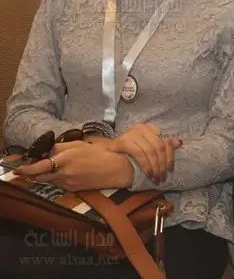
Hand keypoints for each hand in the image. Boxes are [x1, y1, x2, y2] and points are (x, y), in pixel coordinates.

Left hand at [14, 141, 133, 190]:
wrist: (116, 169)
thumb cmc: (100, 154)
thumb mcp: (80, 144)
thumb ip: (62, 147)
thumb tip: (50, 152)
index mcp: (65, 158)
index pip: (39, 166)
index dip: (26, 170)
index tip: (18, 170)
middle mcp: (64, 172)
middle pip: (41, 176)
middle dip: (33, 175)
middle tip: (30, 171)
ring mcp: (68, 183)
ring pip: (50, 181)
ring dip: (47, 176)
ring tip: (53, 170)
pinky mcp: (73, 189)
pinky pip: (60, 184)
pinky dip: (59, 179)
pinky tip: (68, 174)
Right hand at [100, 124, 180, 183]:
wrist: (107, 150)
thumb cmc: (130, 149)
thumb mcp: (148, 146)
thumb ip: (162, 144)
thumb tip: (179, 143)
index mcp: (151, 128)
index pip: (166, 141)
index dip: (170, 156)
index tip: (170, 169)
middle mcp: (143, 128)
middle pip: (159, 147)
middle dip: (162, 164)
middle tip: (162, 177)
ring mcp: (133, 133)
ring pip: (151, 151)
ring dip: (155, 167)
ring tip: (155, 178)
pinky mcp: (125, 141)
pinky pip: (140, 154)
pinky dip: (146, 165)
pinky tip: (148, 173)